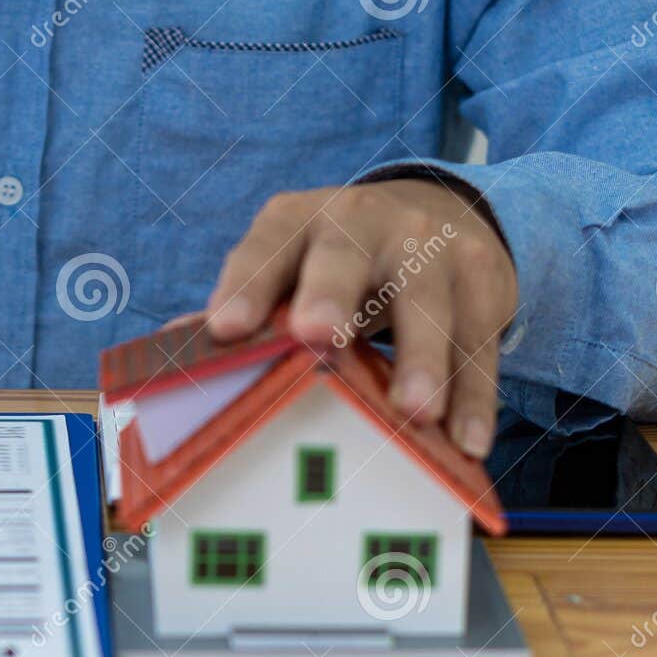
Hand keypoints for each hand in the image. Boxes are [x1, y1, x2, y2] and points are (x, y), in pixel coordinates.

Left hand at [204, 178, 517, 457]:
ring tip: (414, 412)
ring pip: (426, 302)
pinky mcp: (481, 285)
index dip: (245, 285)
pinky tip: (467, 442)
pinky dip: (475, 397)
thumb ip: (244, 310)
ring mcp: (430, 248)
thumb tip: (175, 353)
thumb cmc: (336, 263)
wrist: (439, 213)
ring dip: (422, 359)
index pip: (265, 247)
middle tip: (317, 336)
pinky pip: (479, 344)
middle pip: (344, 256)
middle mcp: (363, 223)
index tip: (226, 328)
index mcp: (298, 221)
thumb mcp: (289, 269)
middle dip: (329, 294)